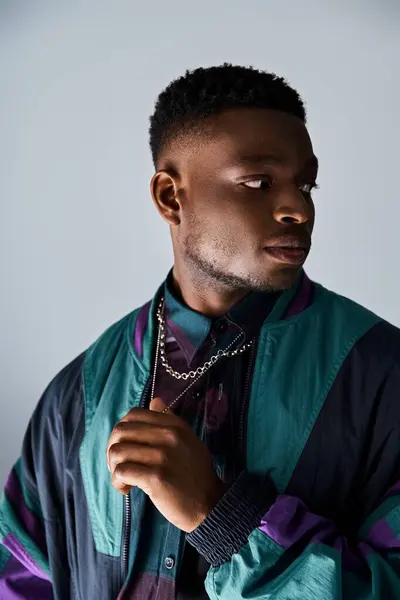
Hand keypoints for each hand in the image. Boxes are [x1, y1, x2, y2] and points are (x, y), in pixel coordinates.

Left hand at [106, 397, 226, 531]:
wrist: (210, 503)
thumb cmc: (196, 473)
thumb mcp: (188, 439)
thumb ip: (170, 419)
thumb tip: (154, 400)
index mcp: (174, 425)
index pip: (134, 414)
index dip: (122, 430)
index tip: (126, 446)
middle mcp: (169, 436)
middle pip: (121, 431)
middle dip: (112, 449)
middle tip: (119, 466)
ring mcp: (162, 456)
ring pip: (118, 451)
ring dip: (114, 467)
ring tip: (123, 479)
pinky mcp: (156, 478)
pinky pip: (122, 471)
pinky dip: (118, 481)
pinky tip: (126, 489)